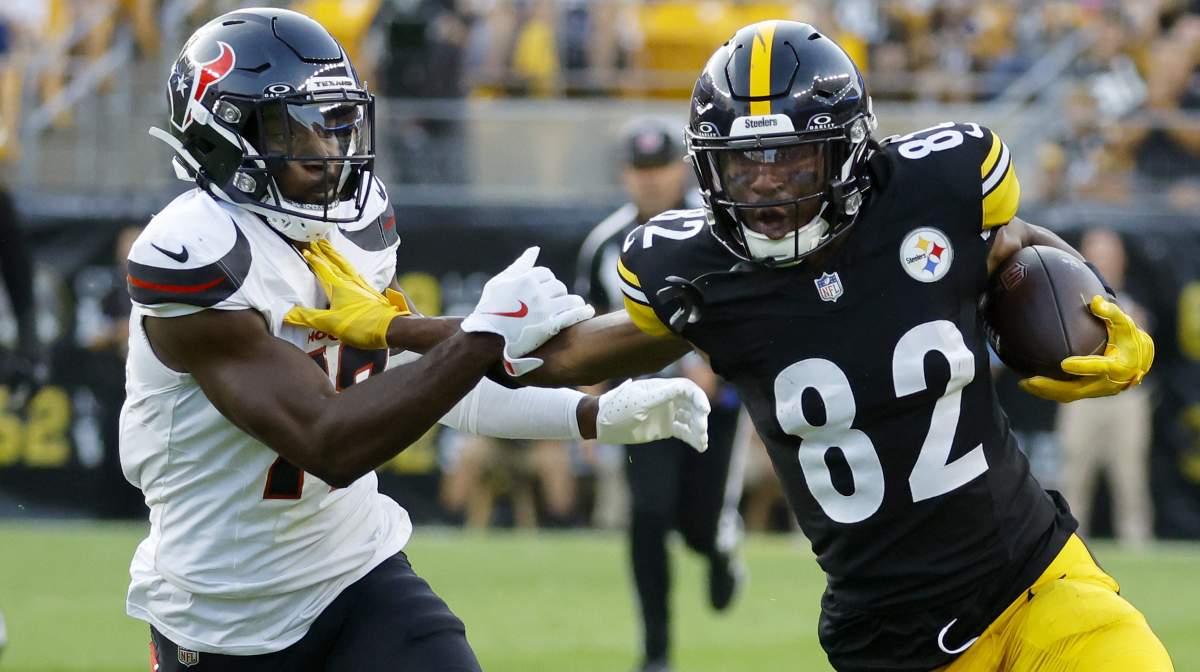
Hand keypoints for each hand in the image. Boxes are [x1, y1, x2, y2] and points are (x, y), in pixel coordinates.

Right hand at [284, 240, 410, 348]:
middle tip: (318, 241)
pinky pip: (357, 277)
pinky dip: (350, 270)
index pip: (322, 268)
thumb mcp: (331, 323)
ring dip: (338, 258)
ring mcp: (363, 288)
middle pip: (336, 263)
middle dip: (326, 252)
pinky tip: (352, 274)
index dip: (313, 258)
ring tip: (332, 251)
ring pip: (347, 268)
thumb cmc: (362, 325)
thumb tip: (286, 314)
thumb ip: (308, 317)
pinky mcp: (371, 295)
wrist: (393, 329)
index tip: (305, 248)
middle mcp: (351, 283)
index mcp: (339, 286)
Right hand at [460, 247, 593, 375]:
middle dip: (557, 292)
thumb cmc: (489, 310)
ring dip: (573, 302)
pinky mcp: (550, 327)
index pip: (545, 273)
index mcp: (524, 280)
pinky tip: (587, 312)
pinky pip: (573, 315)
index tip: (544, 289)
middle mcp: (536, 292)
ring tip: (573, 306)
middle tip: (554, 301)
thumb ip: (518, 266)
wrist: (485, 340)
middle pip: (558, 286)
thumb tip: (535, 250)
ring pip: (569, 299)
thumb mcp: (498, 283)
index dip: (546, 281)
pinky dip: (582, 312)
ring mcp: (544, 310)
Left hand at [596, 378, 710, 451]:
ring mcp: (667, 413)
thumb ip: (661, 396)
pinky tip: (700, 446)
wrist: (602, 424)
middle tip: (702, 430)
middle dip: (700, 417)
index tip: (705, 411)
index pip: (687, 389)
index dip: (699, 398)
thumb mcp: (639, 402)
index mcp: (661, 388)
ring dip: (699, 429)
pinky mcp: (665, 428)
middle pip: (692, 404)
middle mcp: (667, 399)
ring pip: (690, 419)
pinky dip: (692, 438)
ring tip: (702, 442)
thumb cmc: (618, 409)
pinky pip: (683, 431)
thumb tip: (682, 388)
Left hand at [1019, 295, 1153, 402]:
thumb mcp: (1124, 324)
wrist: (1137, 361)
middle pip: (1077, 389)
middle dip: (1053, 387)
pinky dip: (1049, 392)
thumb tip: (1095, 301)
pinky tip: (1029, 384)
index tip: (1064, 363)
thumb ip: (1111, 312)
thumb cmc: (1128, 339)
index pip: (1100, 368)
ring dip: (1046, 392)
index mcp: (1119, 367)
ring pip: (1069, 396)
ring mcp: (1096, 391)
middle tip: (1031, 380)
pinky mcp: (1087, 392)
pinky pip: (1067, 395)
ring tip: (1023, 383)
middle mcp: (1107, 384)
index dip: (1083, 366)